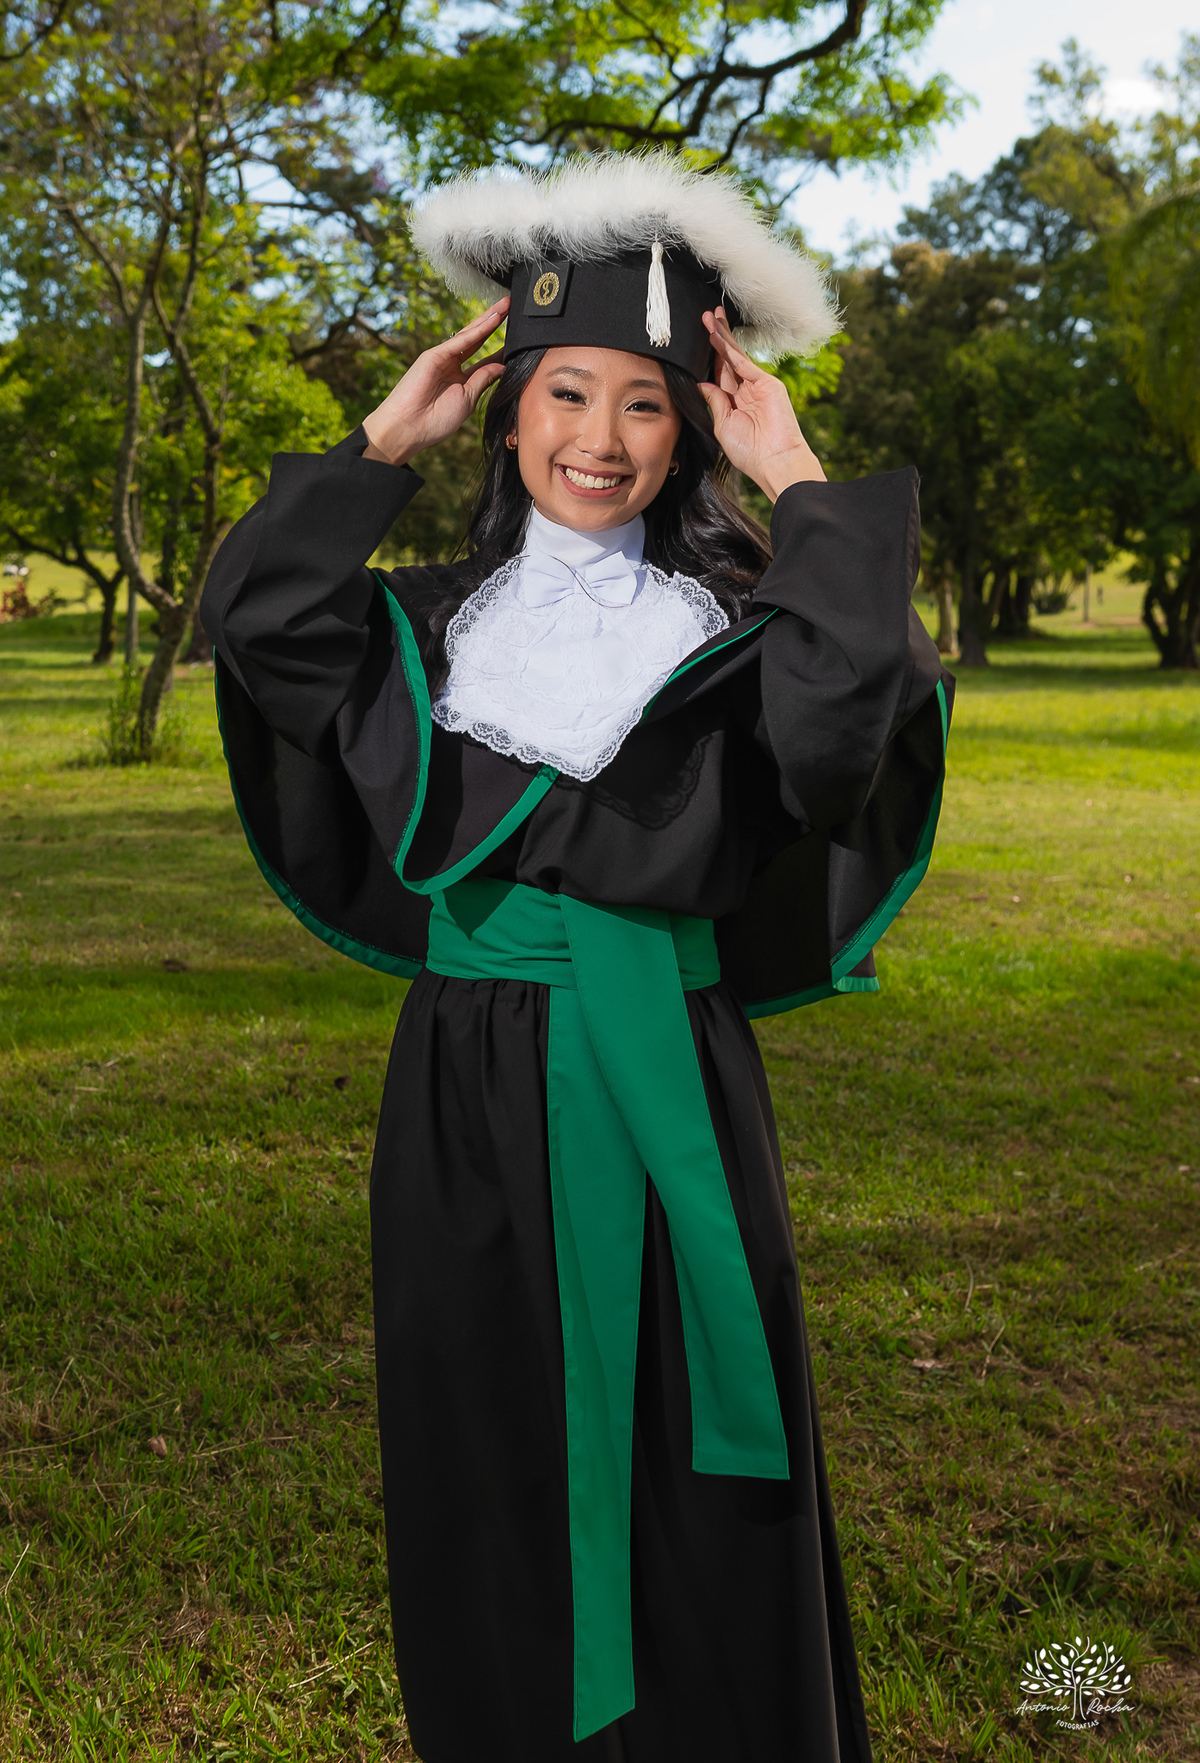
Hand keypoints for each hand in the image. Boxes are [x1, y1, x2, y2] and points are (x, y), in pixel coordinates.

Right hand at [361, 299, 509, 466]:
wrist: (409, 427)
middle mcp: (452, 365)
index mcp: (461, 379)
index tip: (519, 339)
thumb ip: (483, 379)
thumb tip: (502, 366)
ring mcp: (443, 358)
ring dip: (488, 319)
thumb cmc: (437, 420)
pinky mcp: (435, 355)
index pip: (486, 360)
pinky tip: (493, 320)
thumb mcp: (468, 399)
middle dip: (495, 323)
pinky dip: (478, 330)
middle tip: (513, 308)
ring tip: (506, 306)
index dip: (501, 349)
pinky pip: (461, 341)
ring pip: (471, 334)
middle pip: (478, 339)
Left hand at [698, 307, 824, 501]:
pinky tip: (719, 338)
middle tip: (705, 316)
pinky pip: (744, 364)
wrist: (774, 461)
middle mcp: (746, 390)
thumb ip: (715, 402)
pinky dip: (731, 350)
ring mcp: (758, 385)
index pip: (720, 373)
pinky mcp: (767, 383)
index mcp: (735, 402)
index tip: (700, 340)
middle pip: (728, 359)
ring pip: (736, 356)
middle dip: (717, 338)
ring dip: (723, 337)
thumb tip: (703, 383)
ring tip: (711, 318)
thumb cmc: (749, 452)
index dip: (710, 356)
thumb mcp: (723, 426)